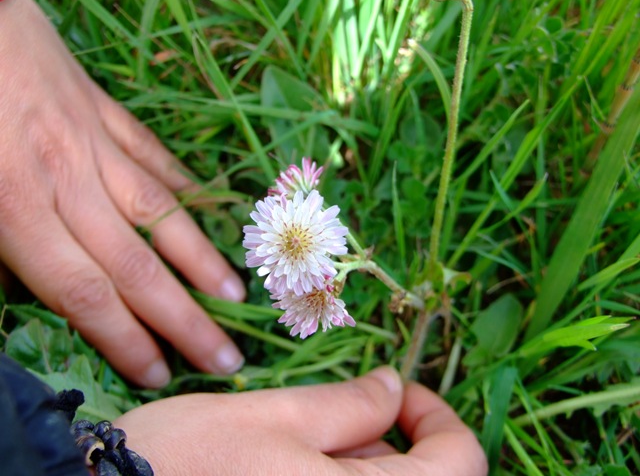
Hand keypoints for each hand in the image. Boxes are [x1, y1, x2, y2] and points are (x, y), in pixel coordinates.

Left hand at [0, 0, 244, 386]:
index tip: (160, 374)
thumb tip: (33, 294)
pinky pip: (154, 157)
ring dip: (201, 260)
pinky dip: (187, 188)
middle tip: (225, 357)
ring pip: (161, 214)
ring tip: (237, 296)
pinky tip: (212, 215)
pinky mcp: (108, 113)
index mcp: (17, 208)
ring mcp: (97, 144)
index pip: (86, 292)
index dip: (126, 339)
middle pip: (138, 265)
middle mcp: (70, 183)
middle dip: (184, 319)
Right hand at [114, 367, 487, 474]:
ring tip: (303, 437)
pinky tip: (294, 466)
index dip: (438, 417)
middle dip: (394, 438)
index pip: (459, 465)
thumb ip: (350, 405)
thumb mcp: (275, 416)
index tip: (400, 389)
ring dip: (363, 461)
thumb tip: (395, 386)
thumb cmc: (188, 461)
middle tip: (341, 409)